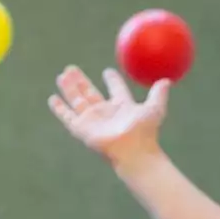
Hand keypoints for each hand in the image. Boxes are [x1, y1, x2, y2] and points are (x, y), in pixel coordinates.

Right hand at [49, 66, 169, 169]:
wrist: (133, 150)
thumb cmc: (145, 132)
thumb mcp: (154, 108)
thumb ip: (158, 94)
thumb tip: (167, 80)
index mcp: (121, 106)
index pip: (115, 90)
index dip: (112, 80)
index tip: (108, 72)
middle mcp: (105, 112)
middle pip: (89, 92)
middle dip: (81, 80)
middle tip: (72, 67)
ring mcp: (92, 120)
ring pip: (76, 100)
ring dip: (69, 87)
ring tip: (63, 74)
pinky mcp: (81, 128)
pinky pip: (67, 116)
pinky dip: (59, 108)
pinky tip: (52, 99)